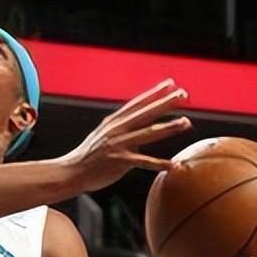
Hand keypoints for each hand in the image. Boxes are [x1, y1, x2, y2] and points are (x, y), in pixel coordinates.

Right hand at [60, 78, 191, 190]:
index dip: (154, 92)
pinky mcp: (118, 161)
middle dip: (166, 102)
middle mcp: (116, 129)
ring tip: (186, 122)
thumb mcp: (104, 137)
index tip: (171, 83)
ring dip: (168, 127)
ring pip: (148, 132)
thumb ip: (124, 132)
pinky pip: (143, 161)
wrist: (70, 173)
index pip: (138, 103)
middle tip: (184, 94)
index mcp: (113, 122)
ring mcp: (117, 144)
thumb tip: (145, 133)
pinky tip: (173, 165)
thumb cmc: (88, 158)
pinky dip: (159, 164)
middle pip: (146, 112)